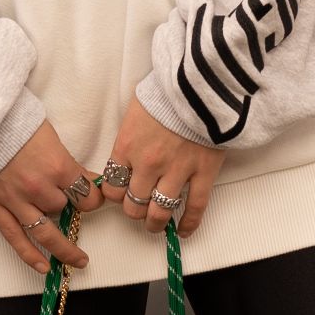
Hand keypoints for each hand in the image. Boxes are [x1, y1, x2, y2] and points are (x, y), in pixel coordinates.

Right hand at [0, 118, 108, 276]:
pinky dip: (30, 255)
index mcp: (58, 166)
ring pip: (46, 231)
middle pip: (64, 208)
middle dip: (68, 206)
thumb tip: (86, 180)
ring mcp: (16, 200)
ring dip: (64, 247)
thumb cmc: (15, 123)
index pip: (86, 195)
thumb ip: (67, 163)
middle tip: (72, 206)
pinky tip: (44, 267)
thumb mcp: (50, 137)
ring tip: (78, 260)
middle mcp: (39, 187)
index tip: (92, 198)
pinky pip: (16, 238)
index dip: (92, 198)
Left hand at [107, 92, 227, 240]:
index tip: (121, 194)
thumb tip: (126, 153)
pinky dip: (189, 223)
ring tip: (155, 224)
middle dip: (133, 210)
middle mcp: (148, 164)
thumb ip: (129, 136)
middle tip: (138, 209)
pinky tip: (184, 231)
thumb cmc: (168, 91)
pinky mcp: (203, 173)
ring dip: (154, 222)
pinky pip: (194, 207)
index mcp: (127, 147)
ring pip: (159, 211)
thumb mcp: (136, 110)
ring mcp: (176, 171)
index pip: (112, 187)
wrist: (200, 83)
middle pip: (132, 204)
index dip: (116, 195)